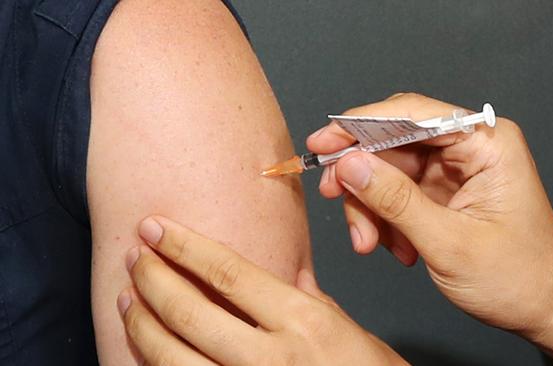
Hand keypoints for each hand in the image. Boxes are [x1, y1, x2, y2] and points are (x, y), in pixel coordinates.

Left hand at [118, 216, 406, 365]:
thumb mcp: (350, 333)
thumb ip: (312, 305)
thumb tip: (287, 278)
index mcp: (303, 322)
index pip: (227, 272)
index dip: (183, 246)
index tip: (156, 228)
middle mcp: (271, 358)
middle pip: (189, 311)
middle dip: (152, 278)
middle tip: (135, 257)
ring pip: (172, 358)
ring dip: (142, 325)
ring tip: (130, 299)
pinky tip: (146, 351)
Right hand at [308, 93, 552, 337]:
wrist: (545, 309)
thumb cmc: (521, 278)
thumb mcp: (449, 243)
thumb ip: (395, 201)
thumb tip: (351, 165)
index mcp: (487, 143)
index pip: (412, 114)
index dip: (361, 124)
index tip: (325, 140)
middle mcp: (471, 148)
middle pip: (394, 142)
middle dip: (362, 176)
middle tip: (333, 195)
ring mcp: (456, 170)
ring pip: (389, 170)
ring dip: (371, 206)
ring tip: (371, 241)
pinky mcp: (444, 191)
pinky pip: (397, 193)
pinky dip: (386, 219)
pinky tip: (397, 246)